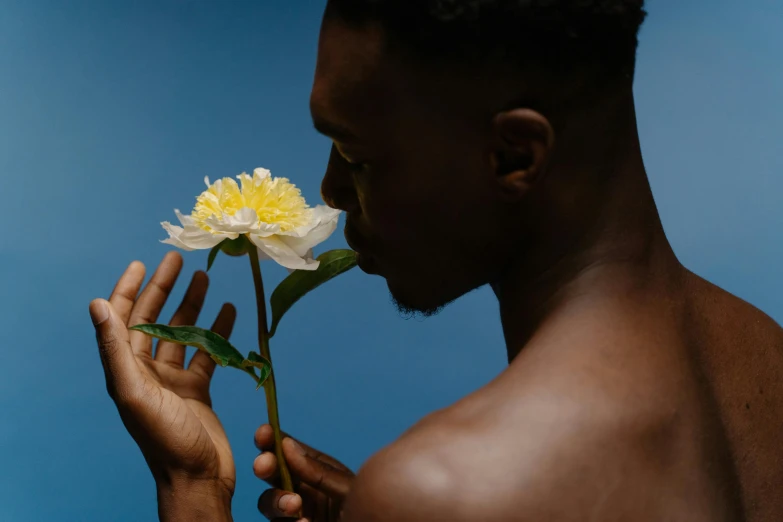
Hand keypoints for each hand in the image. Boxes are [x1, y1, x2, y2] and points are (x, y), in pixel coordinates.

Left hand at [90, 252, 235, 519]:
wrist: (198, 478)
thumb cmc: (165, 440)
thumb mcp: (135, 394)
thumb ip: (115, 350)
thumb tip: (97, 305)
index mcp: (126, 369)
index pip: (123, 318)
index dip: (129, 288)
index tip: (142, 262)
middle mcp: (146, 371)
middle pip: (154, 319)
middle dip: (164, 288)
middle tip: (179, 260)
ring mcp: (173, 379)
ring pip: (182, 332)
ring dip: (192, 305)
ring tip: (206, 278)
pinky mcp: (197, 388)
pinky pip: (206, 352)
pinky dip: (217, 331)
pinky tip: (229, 312)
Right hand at [254, 424, 354, 520]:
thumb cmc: (368, 511)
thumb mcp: (347, 489)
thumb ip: (319, 472)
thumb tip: (287, 445)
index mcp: (317, 470)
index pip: (289, 450)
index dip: (272, 439)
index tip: (263, 433)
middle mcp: (303, 489)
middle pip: (273, 474)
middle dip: (266, 467)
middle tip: (264, 466)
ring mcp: (296, 513)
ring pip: (269, 503)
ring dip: (276, 501)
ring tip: (295, 506)